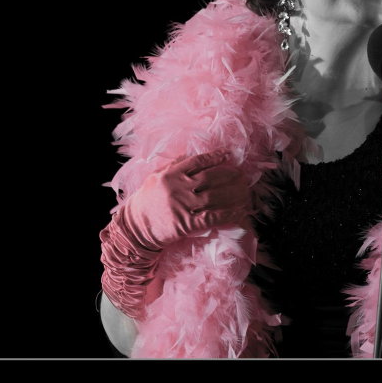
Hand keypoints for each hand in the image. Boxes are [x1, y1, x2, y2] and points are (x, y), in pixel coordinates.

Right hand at [100, 149, 249, 318]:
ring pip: (215, 197)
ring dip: (234, 193)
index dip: (216, 157)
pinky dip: (229, 214)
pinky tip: (240, 212)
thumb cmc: (146, 201)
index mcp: (171, 174)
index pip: (198, 161)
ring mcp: (183, 206)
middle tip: (243, 175)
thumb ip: (173, 165)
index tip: (229, 155)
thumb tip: (191, 154)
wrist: (136, 228)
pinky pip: (213, 217)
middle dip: (230, 175)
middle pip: (211, 178)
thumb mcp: (155, 177)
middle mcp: (178, 188)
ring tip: (246, 191)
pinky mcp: (187, 223)